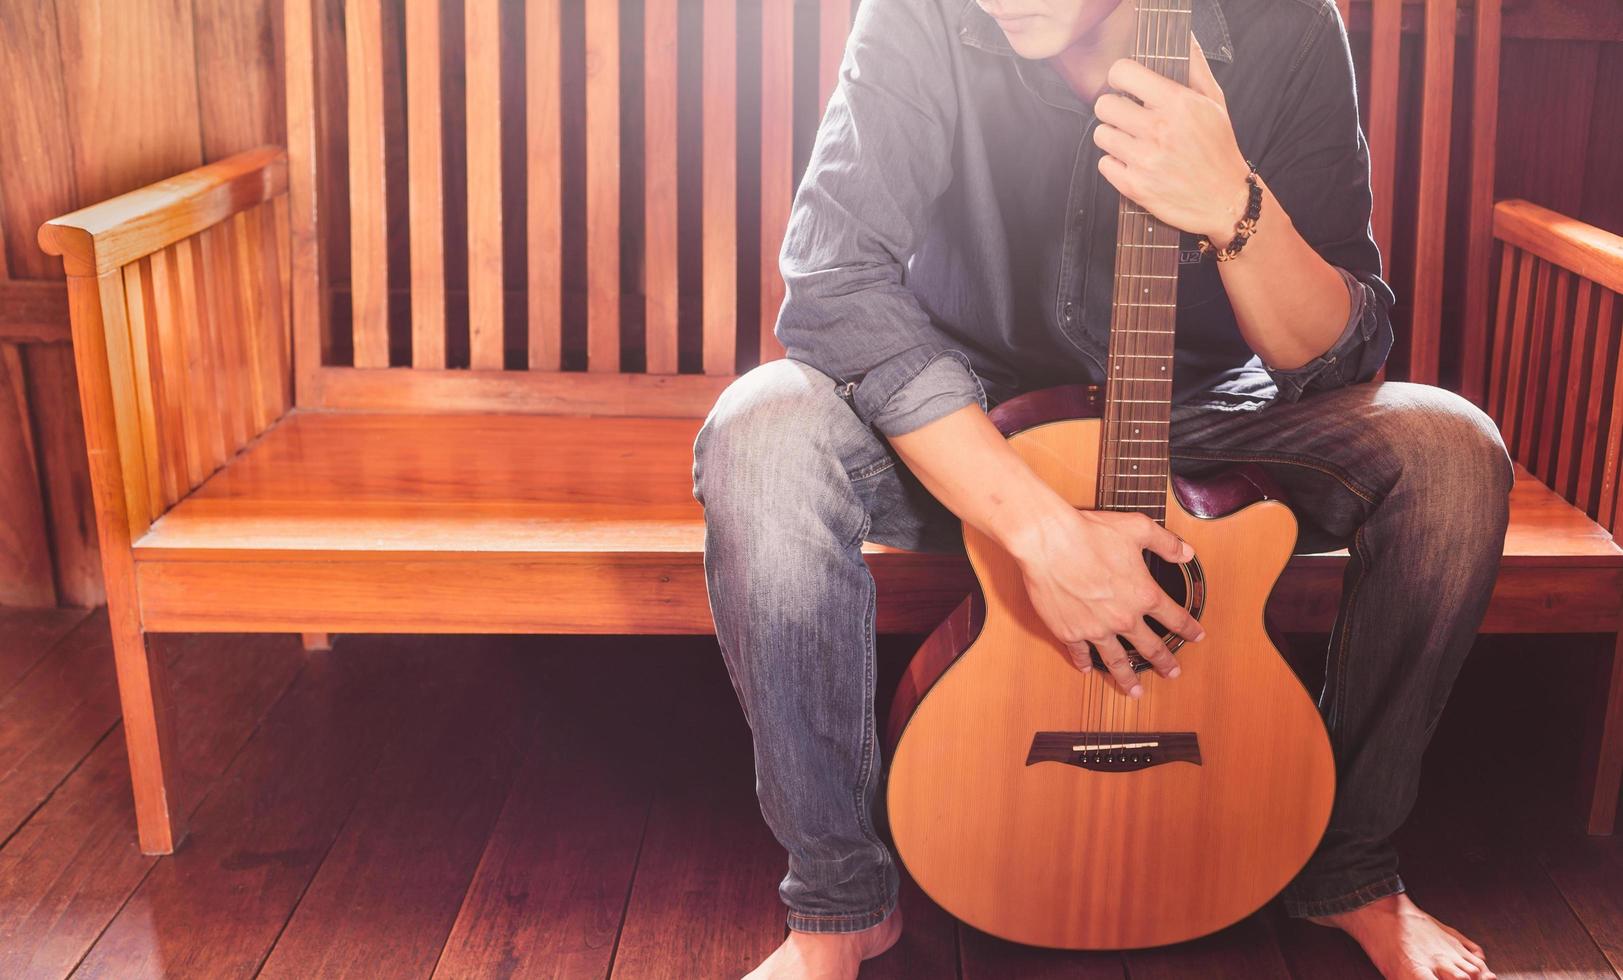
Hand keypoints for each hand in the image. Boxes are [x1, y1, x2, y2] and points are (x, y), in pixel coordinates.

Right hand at [1009, 507, 1204, 696]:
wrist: (1049, 542)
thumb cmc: (1090, 533)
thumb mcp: (1138, 528)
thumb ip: (1167, 543)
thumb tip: (1188, 553)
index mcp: (1143, 594)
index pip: (1175, 618)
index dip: (1189, 629)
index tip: (1197, 636)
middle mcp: (1123, 618)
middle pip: (1151, 648)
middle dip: (1166, 662)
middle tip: (1172, 673)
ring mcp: (1096, 629)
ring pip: (1117, 661)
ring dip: (1129, 678)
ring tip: (1136, 691)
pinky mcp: (1070, 632)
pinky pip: (1080, 653)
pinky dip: (1084, 663)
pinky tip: (1087, 670)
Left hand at [1092, 34, 1251, 244]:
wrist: (1225, 200)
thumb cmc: (1218, 148)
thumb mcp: (1214, 102)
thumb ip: (1195, 67)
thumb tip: (1184, 39)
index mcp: (1177, 103)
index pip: (1123, 73)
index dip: (1120, 77)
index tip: (1125, 85)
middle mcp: (1158, 130)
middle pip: (1104, 105)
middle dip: (1114, 109)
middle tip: (1128, 116)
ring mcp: (1144, 160)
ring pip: (1101, 134)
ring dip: (1113, 136)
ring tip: (1133, 140)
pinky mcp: (1134, 186)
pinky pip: (1103, 164)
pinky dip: (1114, 163)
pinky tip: (1133, 162)